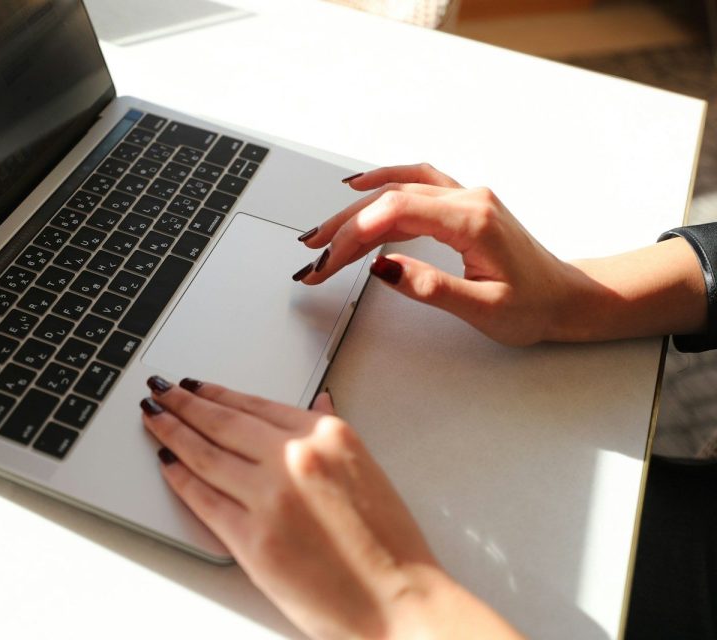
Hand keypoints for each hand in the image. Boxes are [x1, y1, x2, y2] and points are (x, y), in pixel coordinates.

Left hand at [140, 376, 521, 639]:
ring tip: (154, 418)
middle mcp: (295, 457)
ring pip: (205, 454)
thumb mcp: (365, 468)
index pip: (255, 404)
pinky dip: (180, 478)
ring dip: (172, 432)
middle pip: (222, 422)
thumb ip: (331, 432)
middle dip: (183, 403)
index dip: (217, 393)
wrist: (398, 600)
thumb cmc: (388, 543)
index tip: (196, 386)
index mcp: (326, 435)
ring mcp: (270, 497)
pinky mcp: (252, 539)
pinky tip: (166, 463)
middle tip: (161, 390)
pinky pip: (203, 499)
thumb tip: (316, 401)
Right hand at [294, 164, 581, 345]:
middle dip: (346, 226)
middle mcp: (468, 199)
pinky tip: (362, 189)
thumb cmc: (535, 306)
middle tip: (313, 253)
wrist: (567, 298)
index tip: (329, 259)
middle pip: (390, 198)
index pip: (397, 211)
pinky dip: (383, 186)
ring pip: (399, 190)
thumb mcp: (484, 309)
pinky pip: (415, 184)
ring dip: (357, 208)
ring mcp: (465, 198)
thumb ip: (431, 287)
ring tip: (324, 232)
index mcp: (472, 220)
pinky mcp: (462, 206)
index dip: (356, 232)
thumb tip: (384, 269)